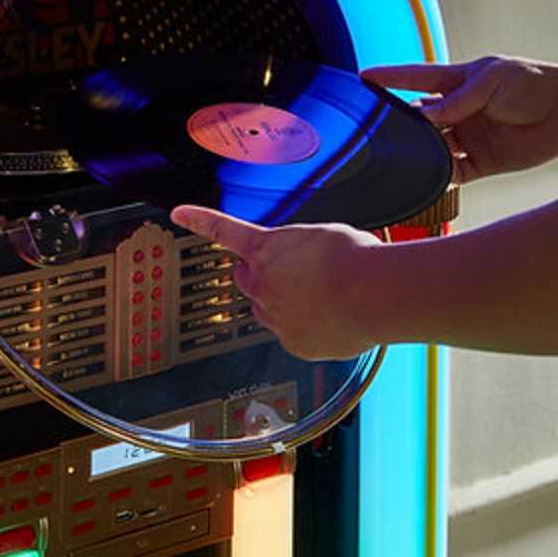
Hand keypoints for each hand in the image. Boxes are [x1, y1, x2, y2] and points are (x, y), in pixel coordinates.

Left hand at [171, 205, 381, 359]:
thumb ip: (298, 249)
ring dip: (282, 302)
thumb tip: (302, 264)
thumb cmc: (356, 259)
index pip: (222, 229)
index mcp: (265, 249)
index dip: (198, 219)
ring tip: (320, 296)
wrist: (378, 294)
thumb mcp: (320, 236)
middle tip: (290, 273)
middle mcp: (262, 284)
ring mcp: (275, 316)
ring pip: (267, 309)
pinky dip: (305, 327)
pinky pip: (291, 334)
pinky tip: (331, 318)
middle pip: (246, 278)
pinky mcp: (294, 343)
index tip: (179, 213)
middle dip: (260, 274)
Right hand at [362, 57, 557, 182]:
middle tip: (377, 132)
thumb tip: (424, 117)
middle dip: (398, 125)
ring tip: (401, 159)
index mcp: (457, 83)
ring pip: (430, 149)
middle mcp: (457, 112)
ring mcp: (466, 138)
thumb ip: (457, 100)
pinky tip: (426, 179)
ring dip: (417, 154)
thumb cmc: (535, 84)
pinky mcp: (480, 163)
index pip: (414, 79)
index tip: (361, 78)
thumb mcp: (491, 81)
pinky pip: (451, 174)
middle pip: (417, 120)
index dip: (388, 78)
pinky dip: (438, 178)